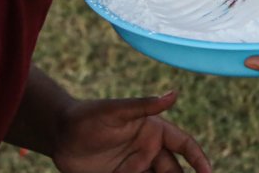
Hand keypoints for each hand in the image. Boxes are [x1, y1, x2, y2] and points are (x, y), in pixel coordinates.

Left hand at [51, 91, 210, 172]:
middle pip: (174, 171)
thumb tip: (174, 93)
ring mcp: (136, 167)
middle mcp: (149, 150)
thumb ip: (144, 105)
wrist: (59, 135)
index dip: (199, 158)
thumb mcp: (115, 110)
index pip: (185, 144)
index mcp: (154, 130)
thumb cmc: (88, 116)